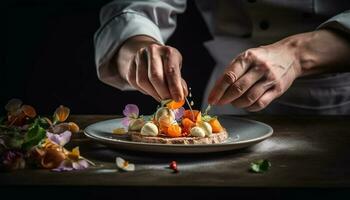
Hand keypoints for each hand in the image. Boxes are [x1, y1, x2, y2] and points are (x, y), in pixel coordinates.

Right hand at [116, 36, 187, 100]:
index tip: (178, 99)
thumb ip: (179, 82)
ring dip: (153, 93)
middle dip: (163, 92)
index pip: (171, 71)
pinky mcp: (130, 65)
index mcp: (168, 51)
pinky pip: (135, 83)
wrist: (149, 55)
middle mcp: (153, 51)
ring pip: (143, 81)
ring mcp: (139, 57)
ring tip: (161, 98)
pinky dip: (145, 91)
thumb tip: (182, 96)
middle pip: (155, 76)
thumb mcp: (176, 69)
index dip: (175, 87)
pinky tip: (151, 90)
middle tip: (168, 102)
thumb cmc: (166, 64)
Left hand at [208, 29, 349, 110]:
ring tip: (234, 102)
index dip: (218, 90)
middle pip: (238, 89)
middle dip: (226, 99)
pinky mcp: (277, 89)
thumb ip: (231, 71)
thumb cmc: (263, 58)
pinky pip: (260, 104)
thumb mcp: (246, 58)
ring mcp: (270, 79)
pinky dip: (250, 107)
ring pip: (248, 98)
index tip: (212, 99)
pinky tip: (246, 105)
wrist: (290, 56)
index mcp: (248, 58)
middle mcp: (260, 67)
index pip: (229, 76)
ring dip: (237, 104)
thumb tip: (217, 89)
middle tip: (220, 102)